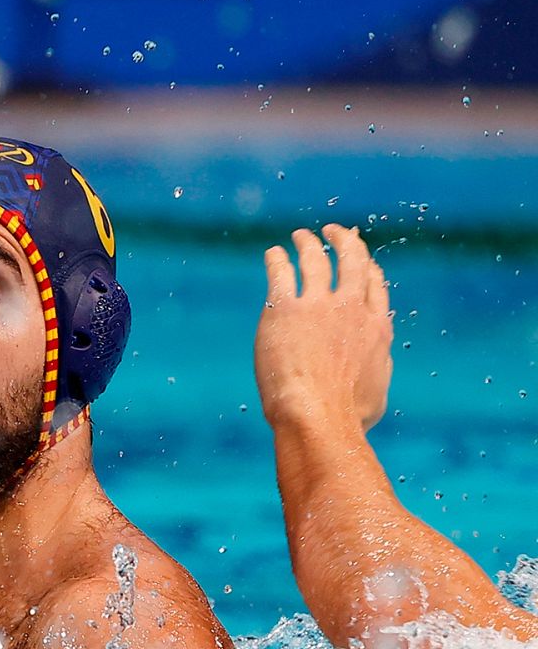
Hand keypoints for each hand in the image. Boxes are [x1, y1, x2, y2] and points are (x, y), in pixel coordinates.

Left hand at [255, 224, 392, 432]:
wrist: (317, 415)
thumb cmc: (346, 416)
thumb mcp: (375, 394)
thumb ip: (375, 371)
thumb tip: (375, 368)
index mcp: (376, 329)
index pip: (375, 286)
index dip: (368, 268)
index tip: (362, 259)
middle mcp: (352, 310)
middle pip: (352, 261)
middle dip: (344, 241)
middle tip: (333, 231)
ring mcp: (318, 306)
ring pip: (316, 259)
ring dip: (308, 243)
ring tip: (300, 236)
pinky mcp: (285, 309)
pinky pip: (281, 272)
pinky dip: (277, 259)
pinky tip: (272, 254)